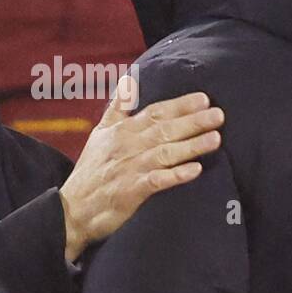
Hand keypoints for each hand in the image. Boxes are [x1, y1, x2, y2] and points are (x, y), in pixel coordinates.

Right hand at [59, 74, 223, 262]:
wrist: (72, 210)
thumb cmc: (91, 171)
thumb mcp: (100, 134)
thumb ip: (117, 108)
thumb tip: (129, 82)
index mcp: (122, 130)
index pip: (155, 112)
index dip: (180, 105)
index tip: (204, 98)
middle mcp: (127, 146)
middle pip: (164, 129)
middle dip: (193, 121)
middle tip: (219, 114)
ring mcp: (129, 169)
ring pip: (165, 153)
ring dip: (191, 145)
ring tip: (216, 138)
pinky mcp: (130, 192)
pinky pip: (157, 181)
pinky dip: (176, 175)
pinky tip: (196, 171)